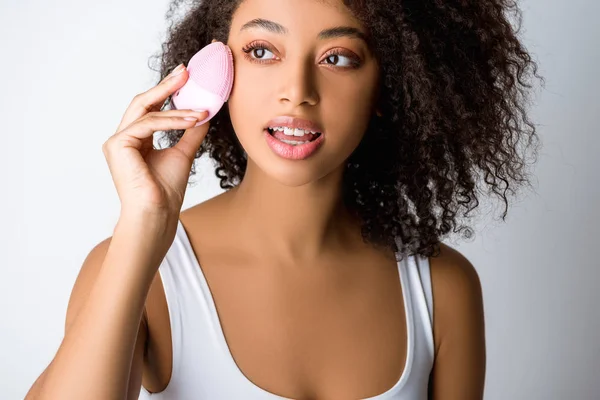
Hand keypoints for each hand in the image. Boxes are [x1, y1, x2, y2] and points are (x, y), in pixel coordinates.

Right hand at [103, 64, 208, 216]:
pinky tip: (192, 120)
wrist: (157, 213)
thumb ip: (190, 133)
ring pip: (148, 113)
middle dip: (165, 86)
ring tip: (202, 110)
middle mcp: (122, 139)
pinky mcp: (118, 145)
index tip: (185, 78)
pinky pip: (148, 124)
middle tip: (185, 72)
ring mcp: (117, 142)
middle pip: (143, 103)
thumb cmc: (166, 192)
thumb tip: (204, 114)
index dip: (166, 92)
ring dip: (178, 110)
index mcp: (135, 141)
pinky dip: (172, 121)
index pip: (150, 110)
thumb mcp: (183, 154)